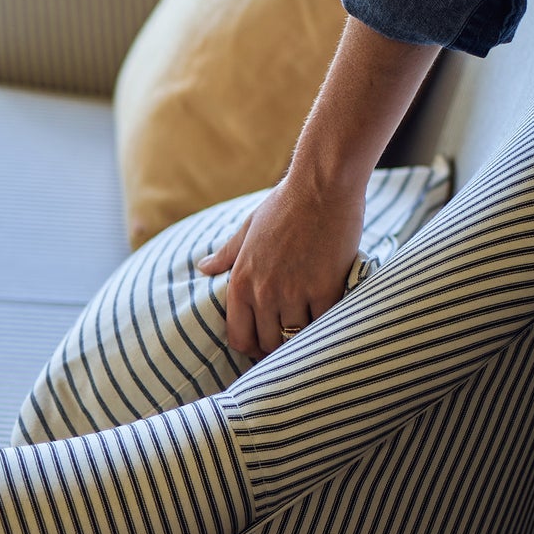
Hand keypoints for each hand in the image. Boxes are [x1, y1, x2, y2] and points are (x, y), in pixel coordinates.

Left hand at [197, 165, 365, 358]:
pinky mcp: (324, 289)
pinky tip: (329, 319)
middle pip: (268, 343)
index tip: (262, 344)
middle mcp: (263, 292)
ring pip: (296, 338)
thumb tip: (204, 267)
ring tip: (310, 331)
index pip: (238, 336)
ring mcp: (294, 292)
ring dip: (303, 337)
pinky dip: (325, 325)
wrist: (321, 186)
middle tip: (289, 342)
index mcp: (241, 280)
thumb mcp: (248, 228)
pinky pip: (322, 323)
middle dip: (277, 347)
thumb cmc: (285, 204)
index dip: (250, 347)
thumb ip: (227, 254)